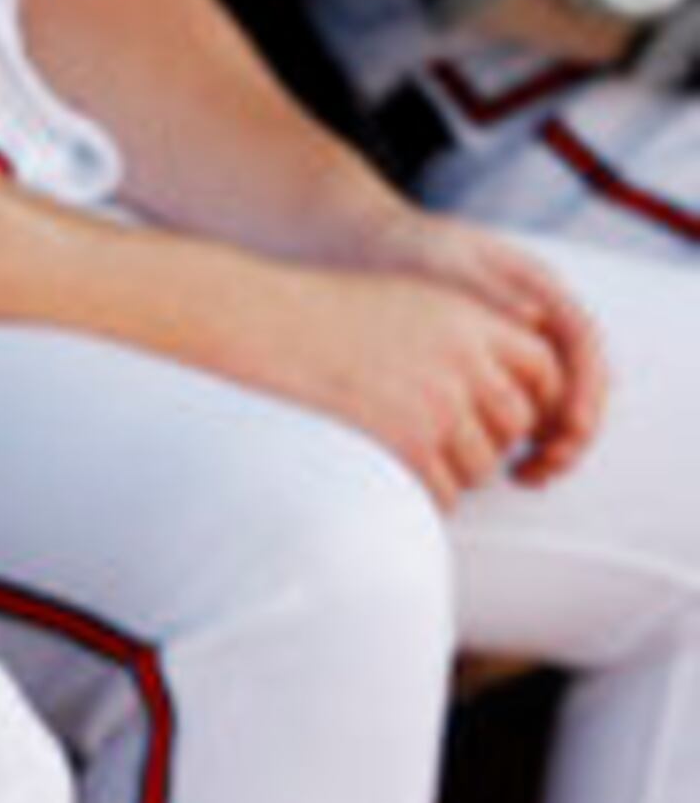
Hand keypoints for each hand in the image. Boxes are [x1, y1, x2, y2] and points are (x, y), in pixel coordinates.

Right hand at [230, 228, 593, 504]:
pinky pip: (443, 492)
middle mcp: (465, 361)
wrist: (260, 324)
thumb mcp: (407, 303)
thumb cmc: (316, 317)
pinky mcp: (406, 444)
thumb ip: (460, 335)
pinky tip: (395, 484)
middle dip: (487, 442)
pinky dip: (426, 499)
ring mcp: (438, 404)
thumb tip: (496, 387)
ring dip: (454, 475)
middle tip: (447, 447)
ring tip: (412, 467)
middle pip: (515, 425)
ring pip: (482, 466)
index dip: (530, 397)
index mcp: (470, 320)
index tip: (503, 416)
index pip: (542, 367)